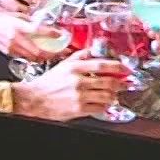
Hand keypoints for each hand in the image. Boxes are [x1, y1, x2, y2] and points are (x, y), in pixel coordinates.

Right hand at [0, 11, 61, 59]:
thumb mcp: (16, 15)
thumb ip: (30, 21)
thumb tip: (45, 25)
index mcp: (18, 25)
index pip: (38, 30)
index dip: (52, 33)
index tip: (62, 34)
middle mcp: (16, 38)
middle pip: (39, 49)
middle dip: (54, 52)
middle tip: (65, 51)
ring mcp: (13, 48)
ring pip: (34, 56)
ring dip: (47, 57)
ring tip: (58, 56)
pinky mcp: (10, 54)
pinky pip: (27, 58)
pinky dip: (37, 58)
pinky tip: (43, 57)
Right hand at [11, 54, 128, 121]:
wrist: (35, 100)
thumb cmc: (47, 83)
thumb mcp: (62, 65)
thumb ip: (78, 56)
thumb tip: (93, 50)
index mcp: (74, 68)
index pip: (102, 65)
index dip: (117, 67)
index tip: (125, 69)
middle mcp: (78, 81)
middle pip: (108, 81)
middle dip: (121, 83)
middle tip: (125, 83)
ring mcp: (79, 96)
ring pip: (107, 96)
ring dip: (114, 95)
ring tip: (114, 94)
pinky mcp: (79, 109)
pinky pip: (100, 108)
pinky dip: (105, 106)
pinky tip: (104, 103)